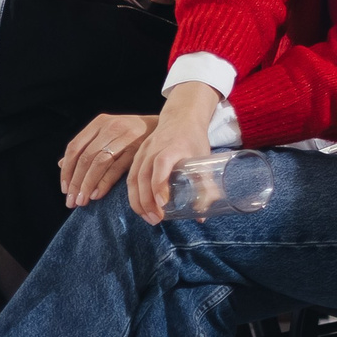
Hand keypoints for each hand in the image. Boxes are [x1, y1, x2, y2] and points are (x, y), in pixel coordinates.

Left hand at [60, 113, 158, 207]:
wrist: (167, 126)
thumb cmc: (134, 134)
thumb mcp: (109, 134)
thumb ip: (87, 146)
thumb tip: (62, 164)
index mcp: (100, 123)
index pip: (74, 147)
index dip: (67, 170)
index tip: (64, 189)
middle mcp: (111, 127)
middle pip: (85, 157)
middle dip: (76, 182)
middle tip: (71, 201)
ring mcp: (125, 137)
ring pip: (98, 163)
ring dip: (87, 184)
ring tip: (82, 201)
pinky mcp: (138, 149)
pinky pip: (117, 167)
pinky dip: (104, 182)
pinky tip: (98, 194)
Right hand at [124, 82, 221, 224]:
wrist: (181, 116)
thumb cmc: (194, 139)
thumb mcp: (203, 158)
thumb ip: (205, 185)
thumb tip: (203, 216)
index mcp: (172, 147)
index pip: (161, 165)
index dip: (159, 185)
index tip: (163, 204)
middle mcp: (153, 149)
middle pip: (143, 176)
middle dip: (147, 201)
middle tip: (156, 219)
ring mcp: (143, 152)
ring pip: (134, 179)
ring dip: (138, 201)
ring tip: (148, 218)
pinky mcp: (137, 156)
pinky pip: (130, 177)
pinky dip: (133, 194)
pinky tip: (140, 207)